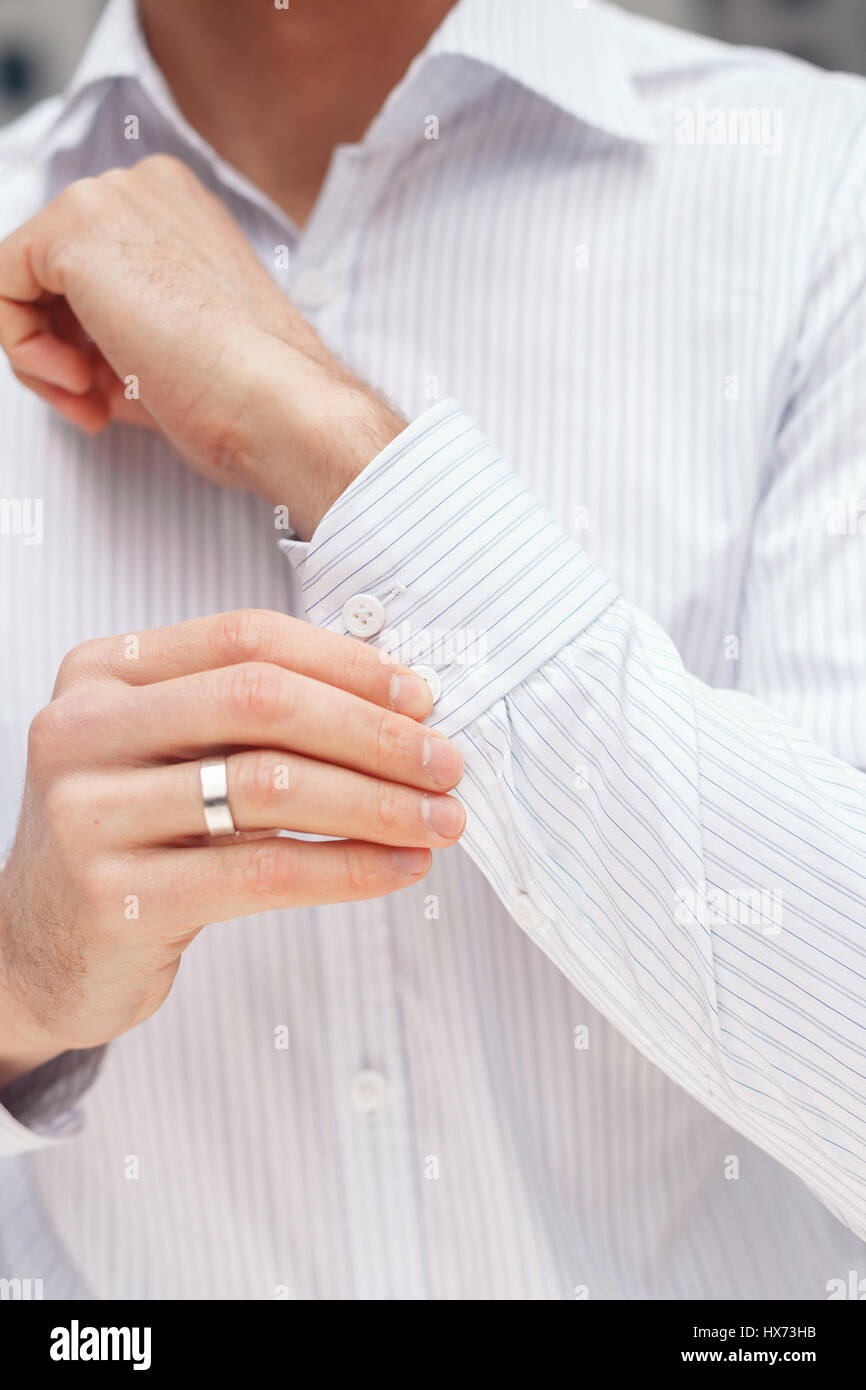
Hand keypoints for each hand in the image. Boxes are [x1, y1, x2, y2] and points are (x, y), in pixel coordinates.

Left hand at [0, 155, 403, 538]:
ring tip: (92, 399)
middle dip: (60, 347)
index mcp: (177, 212)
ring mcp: (110, 198)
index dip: (86, 340)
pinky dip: (23, 347)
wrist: (276, 405)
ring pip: (21, 278)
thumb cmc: (245, 397)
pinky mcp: (75, 227)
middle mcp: (144, 189)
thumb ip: (110, 334)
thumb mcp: (167, 354)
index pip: (92, 269)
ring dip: (41, 355)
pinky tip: (78, 380)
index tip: (111, 395)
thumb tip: (62, 352)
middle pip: (51, 269)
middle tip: (96, 404)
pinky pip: (2, 287)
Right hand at [0, 610, 463, 1087]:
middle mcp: (83, 730)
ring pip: (270, 786)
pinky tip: (396, 868)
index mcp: (103, 672)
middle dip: (373, 731)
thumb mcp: (166, 752)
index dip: (346, 663)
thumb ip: (249, 716)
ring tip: (438, 821)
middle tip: (445, 763)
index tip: (419, 698)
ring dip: (376, 803)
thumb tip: (397, 705)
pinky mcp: (117, 898)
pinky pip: (262, 872)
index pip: (246, 639)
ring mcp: (91, 815)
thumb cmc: (129, 837)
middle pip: (262, 702)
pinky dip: (348, 868)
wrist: (37, 950)